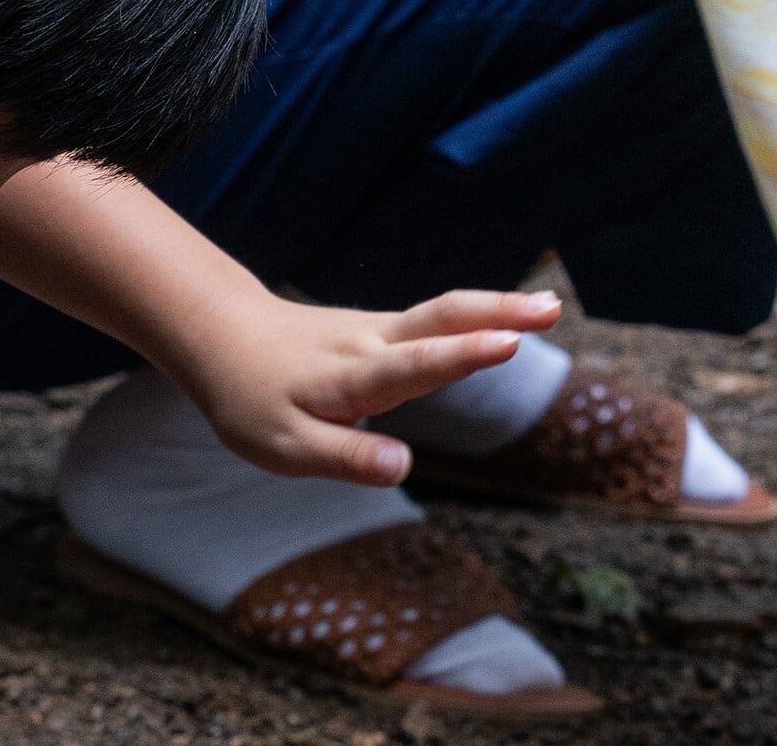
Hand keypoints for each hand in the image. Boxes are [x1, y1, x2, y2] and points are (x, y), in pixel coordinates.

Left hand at [171, 287, 563, 486]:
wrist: (223, 336)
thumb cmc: (251, 398)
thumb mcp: (283, 447)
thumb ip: (345, 457)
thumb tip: (403, 468)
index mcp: (352, 376)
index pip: (414, 364)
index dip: (461, 356)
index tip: (507, 344)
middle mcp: (373, 343)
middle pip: (442, 320)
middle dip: (499, 313)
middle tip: (553, 309)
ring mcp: (379, 330)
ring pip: (443, 312)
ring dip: (497, 307)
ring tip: (551, 307)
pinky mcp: (382, 330)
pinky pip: (436, 318)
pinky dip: (477, 313)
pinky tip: (507, 318)